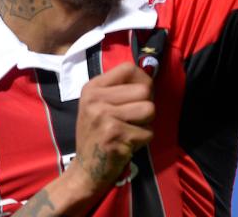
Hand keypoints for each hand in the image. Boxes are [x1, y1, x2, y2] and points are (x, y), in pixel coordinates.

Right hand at [68, 62, 154, 193]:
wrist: (86, 169)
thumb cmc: (98, 134)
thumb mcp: (99, 105)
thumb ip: (120, 89)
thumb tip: (151, 72)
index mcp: (92, 88)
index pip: (128, 68)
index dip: (143, 79)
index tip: (141, 94)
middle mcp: (95, 99)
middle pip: (144, 90)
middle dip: (146, 105)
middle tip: (134, 118)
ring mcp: (104, 117)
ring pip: (149, 109)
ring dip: (146, 124)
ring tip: (130, 130)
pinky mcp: (115, 135)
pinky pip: (148, 132)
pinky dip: (143, 140)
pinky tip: (127, 144)